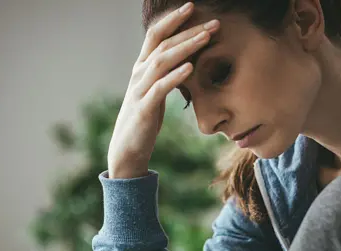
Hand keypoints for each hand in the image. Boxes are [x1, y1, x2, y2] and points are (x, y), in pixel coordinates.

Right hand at [107, 2, 219, 177]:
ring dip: (185, 47)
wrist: (127, 148)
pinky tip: (190, 67)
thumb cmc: (145, 117)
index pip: (156, 35)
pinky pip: (160, 88)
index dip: (173, 19)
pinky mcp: (144, 108)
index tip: (192, 7)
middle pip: (162, 43)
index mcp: (142, 67)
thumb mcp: (156, 90)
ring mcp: (140, 90)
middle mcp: (138, 73)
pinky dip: (175, 76)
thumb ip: (166, 73)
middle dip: (188, 30)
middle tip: (213, 22)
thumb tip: (187, 58)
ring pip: (161, 61)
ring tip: (206, 37)